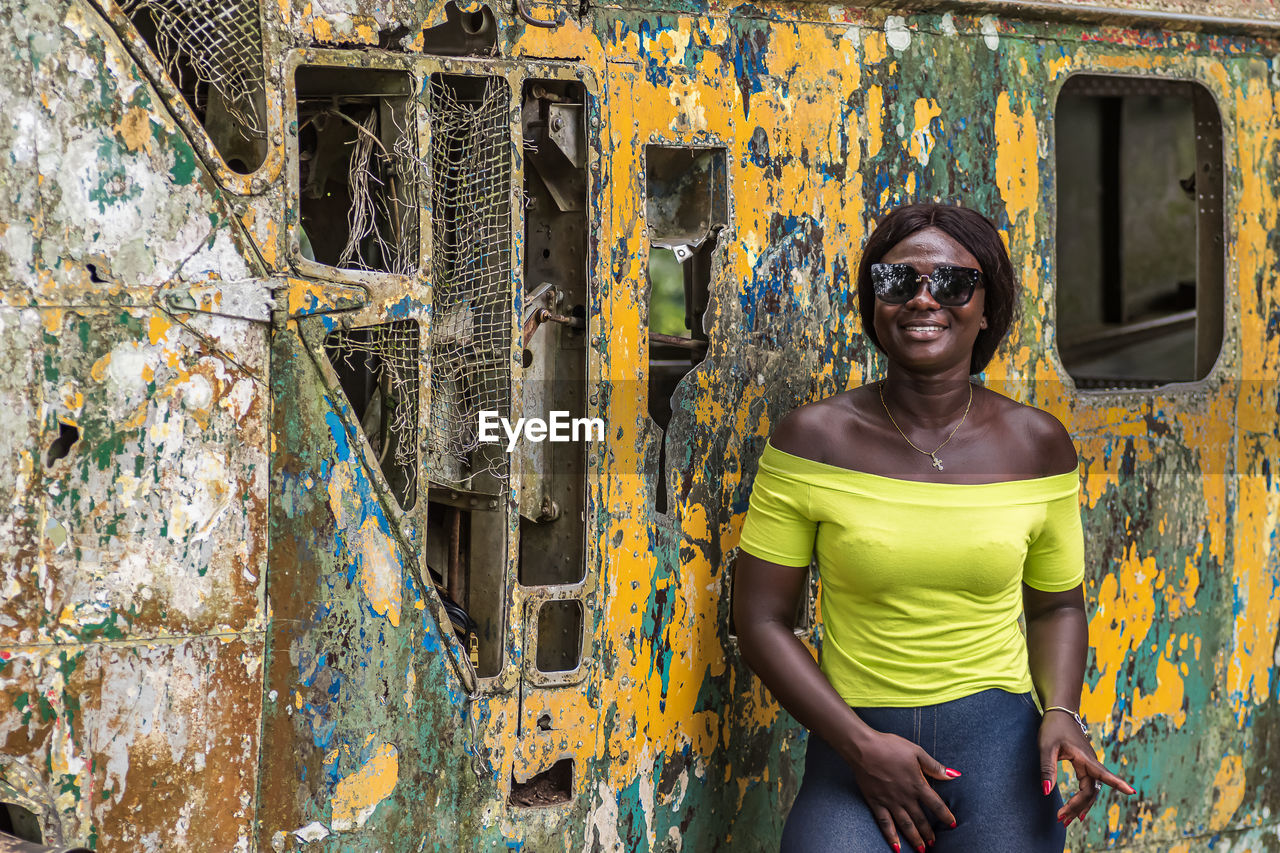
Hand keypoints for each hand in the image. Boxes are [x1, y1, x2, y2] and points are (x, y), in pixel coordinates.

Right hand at [848, 731, 959, 851]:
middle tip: (935, 844)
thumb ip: (934, 766)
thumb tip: (954, 775)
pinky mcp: (876, 803)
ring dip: (915, 838)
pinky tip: (897, 847)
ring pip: (906, 825)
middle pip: (921, 819)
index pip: (936, 804)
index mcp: (917, 784)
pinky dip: (891, 836)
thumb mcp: (916, 752)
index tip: (952, 824)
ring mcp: (890, 801)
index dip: (945, 815)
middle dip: (929, 833)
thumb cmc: (890, 746)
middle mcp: (905, 797)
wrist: (864, 748)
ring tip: (922, 849)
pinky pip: (885, 823)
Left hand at [1038, 709, 1134, 826]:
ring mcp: (1089, 765)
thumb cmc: (1053, 728)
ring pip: (1089, 791)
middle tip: (1061, 819)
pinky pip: (1087, 786)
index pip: (1103, 774)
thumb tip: (1047, 792)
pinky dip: (1081, 799)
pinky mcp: (1085, 766)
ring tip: (1066, 820)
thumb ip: (1047, 769)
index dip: (1117, 783)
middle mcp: (1090, 763)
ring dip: (1079, 806)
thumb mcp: (1046, 747)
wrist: (1060, 713)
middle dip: (1078, 807)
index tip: (1131, 792)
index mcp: (1085, 758)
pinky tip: (1076, 810)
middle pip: (1091, 791)